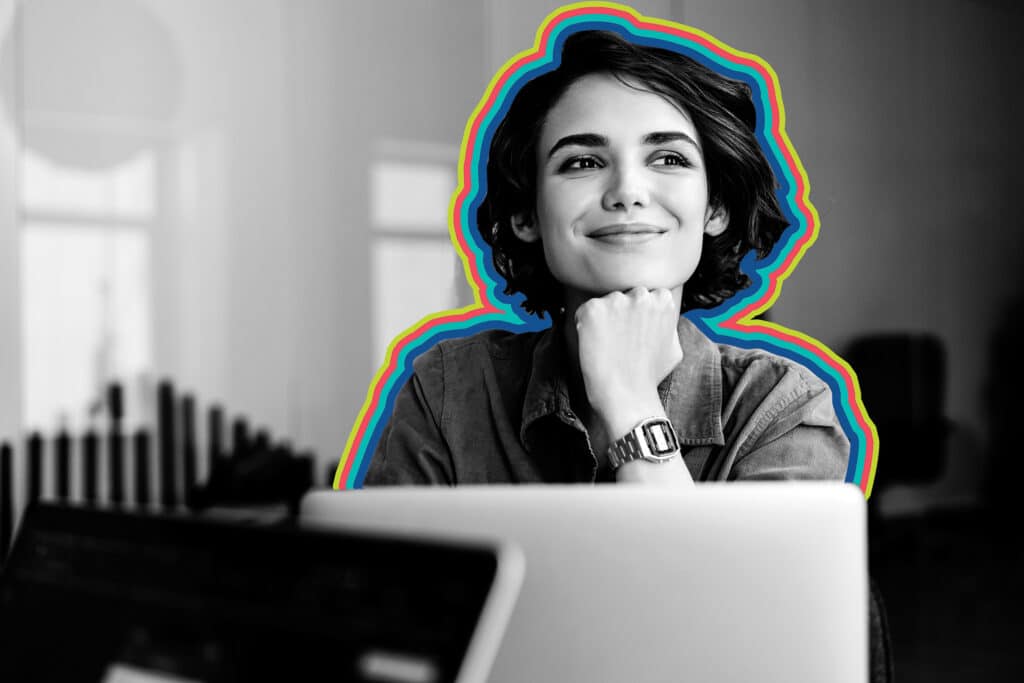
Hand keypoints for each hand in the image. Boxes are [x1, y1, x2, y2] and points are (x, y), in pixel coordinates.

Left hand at [574, 287, 681, 436]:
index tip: (633, 335)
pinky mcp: (592, 310)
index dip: (635, 316)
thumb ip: (668, 324)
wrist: (627, 397)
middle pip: (623, 296)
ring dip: (602, 320)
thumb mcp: (674, 347)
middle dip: (619, 314)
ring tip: (607, 347)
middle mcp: (641, 294)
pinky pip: (584, 312)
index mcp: (663, 299)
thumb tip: (663, 315)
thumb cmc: (650, 377)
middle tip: (618, 341)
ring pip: (604, 304)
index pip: (644, 296)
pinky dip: (584, 327)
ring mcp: (616, 300)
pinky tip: (595, 346)